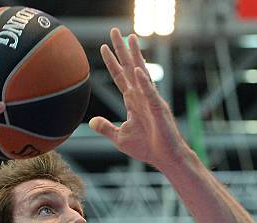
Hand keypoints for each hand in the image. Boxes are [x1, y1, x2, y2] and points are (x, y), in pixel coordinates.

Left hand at [89, 28, 187, 169]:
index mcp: (133, 102)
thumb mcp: (120, 138)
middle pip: (130, 68)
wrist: (165, 158)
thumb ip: (106, 128)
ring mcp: (151, 100)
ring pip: (142, 73)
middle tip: (114, 31)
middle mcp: (142, 96)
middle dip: (122, 50)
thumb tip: (91, 122)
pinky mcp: (158, 109)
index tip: (103, 47)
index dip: (112, 63)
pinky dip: (143, 82)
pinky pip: (150, 93)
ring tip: (130, 38)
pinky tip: (137, 70)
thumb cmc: (146, 148)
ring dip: (135, 56)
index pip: (120, 77)